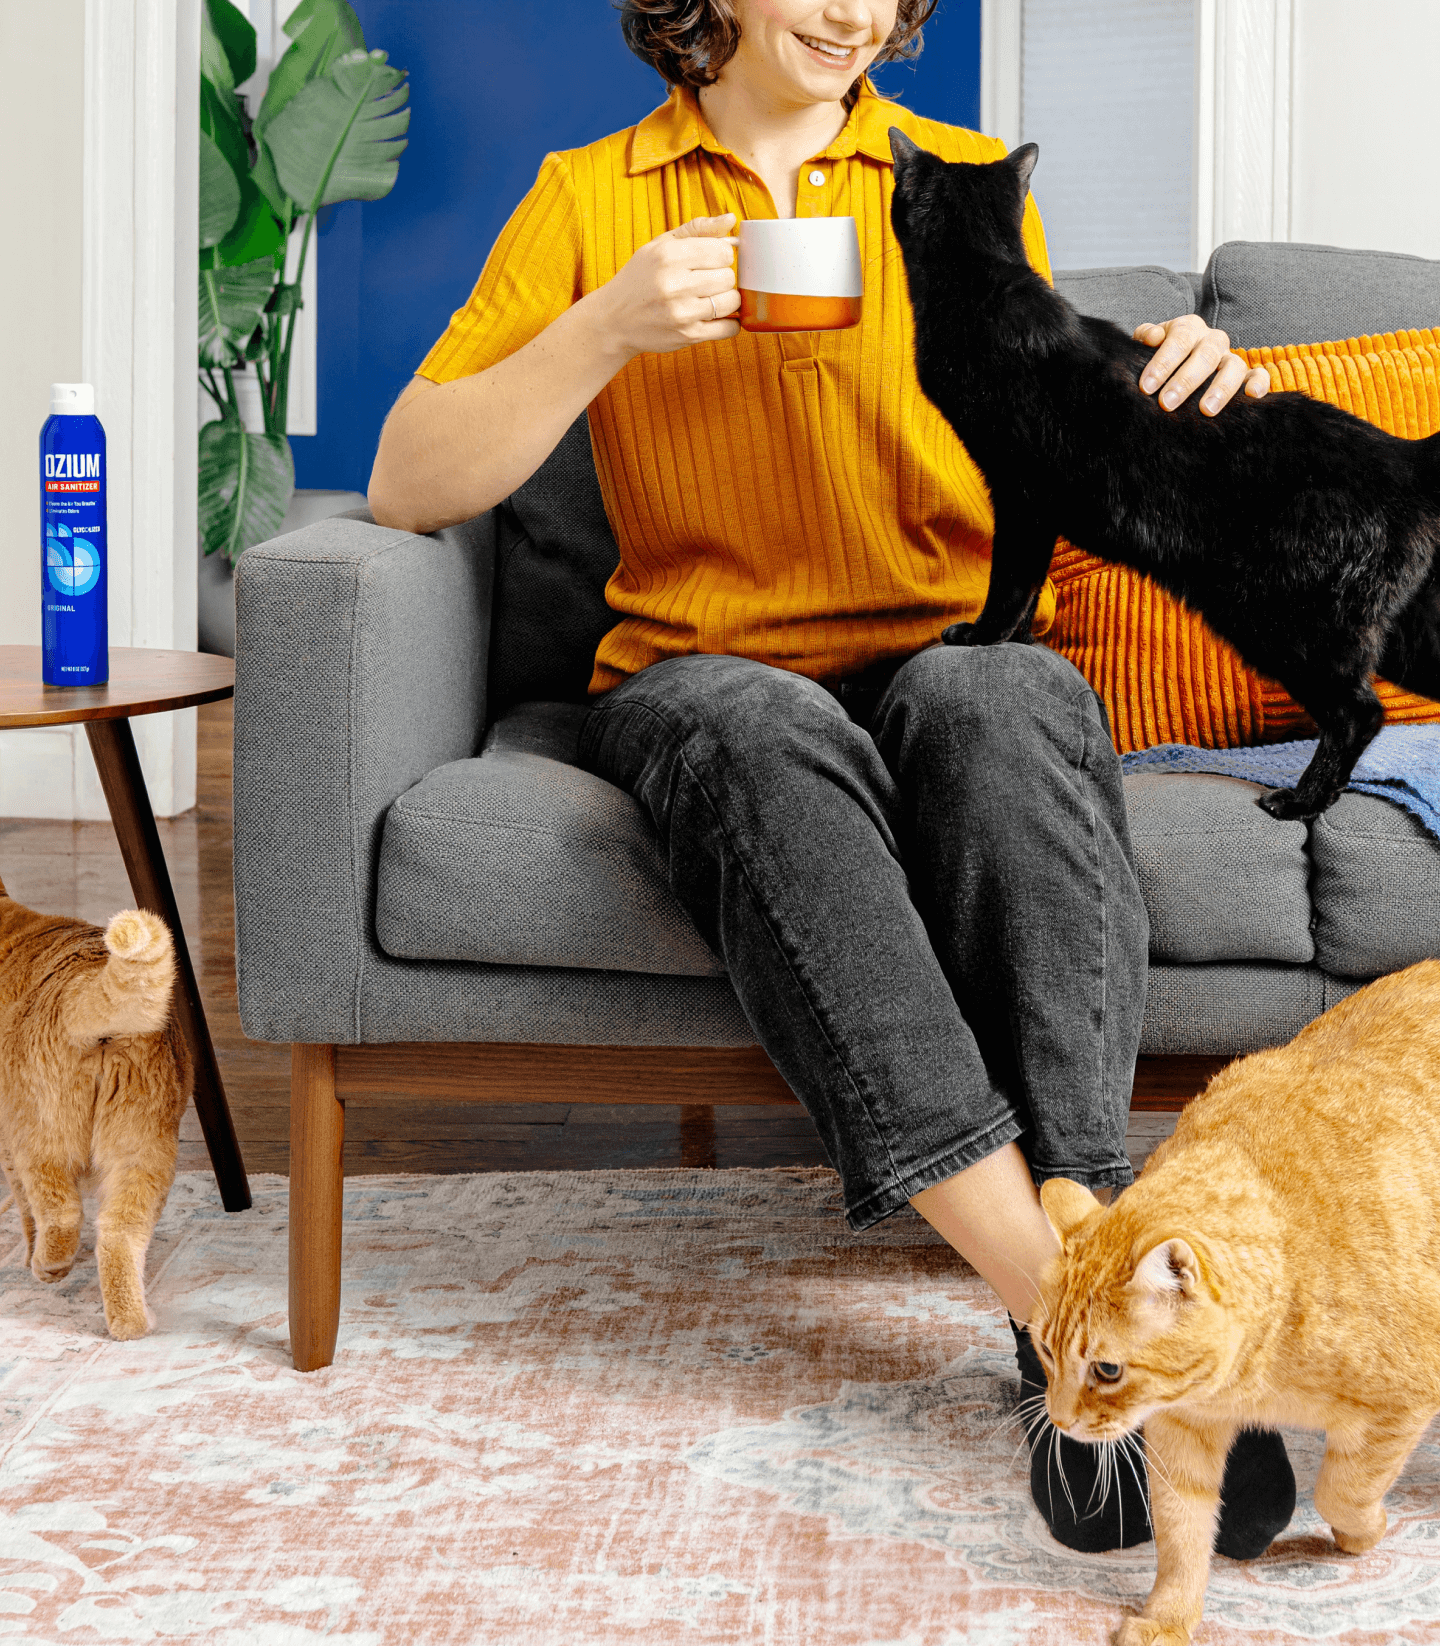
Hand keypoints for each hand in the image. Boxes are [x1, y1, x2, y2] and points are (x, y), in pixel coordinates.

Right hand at [591, 213, 741, 360]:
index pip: (723, 251)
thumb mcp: (661, 245)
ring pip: (732, 301)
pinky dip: (729, 323)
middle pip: (728, 277)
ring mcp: (682, 313)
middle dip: (722, 277)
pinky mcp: (688, 336)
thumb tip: (731, 218)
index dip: (721, 255)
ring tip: (710, 298)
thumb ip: (698, 229)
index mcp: (668, 256)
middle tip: (707, 281)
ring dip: (727, 300)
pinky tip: (715, 317)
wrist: (614, 319)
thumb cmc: (641, 278)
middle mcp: (674, 284)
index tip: (710, 261)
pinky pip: (729, 328)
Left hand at [1134, 315, 1269, 415]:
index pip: (1179, 339)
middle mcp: (1212, 340)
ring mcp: (1230, 357)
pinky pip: (1259, 375)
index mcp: (1189, 328)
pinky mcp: (1245, 374)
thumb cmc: (1159, 357)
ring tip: (1206, 410)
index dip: (1163, 363)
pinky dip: (1259, 384)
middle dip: (1185, 381)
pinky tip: (1251, 396)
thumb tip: (1152, 337)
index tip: (1147, 387)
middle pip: (1205, 356)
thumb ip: (1145, 336)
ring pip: (1233, 366)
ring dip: (1220, 388)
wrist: (1177, 366)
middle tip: (1167, 403)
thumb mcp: (1148, 343)